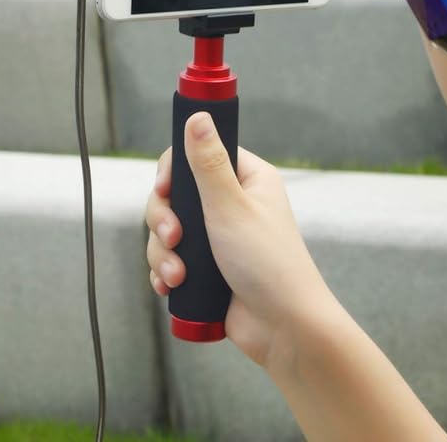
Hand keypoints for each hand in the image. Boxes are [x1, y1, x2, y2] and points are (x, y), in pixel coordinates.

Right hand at [145, 112, 331, 369]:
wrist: (283, 330)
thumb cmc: (269, 265)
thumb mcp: (231, 207)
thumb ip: (208, 162)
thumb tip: (198, 116)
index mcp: (246, 179)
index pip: (196, 154)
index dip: (172, 171)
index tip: (164, 189)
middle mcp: (231, 204)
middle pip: (173, 195)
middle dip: (163, 220)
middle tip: (174, 238)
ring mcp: (217, 238)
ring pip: (167, 230)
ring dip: (163, 253)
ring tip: (177, 275)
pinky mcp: (206, 267)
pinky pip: (169, 259)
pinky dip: (165, 272)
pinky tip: (171, 286)